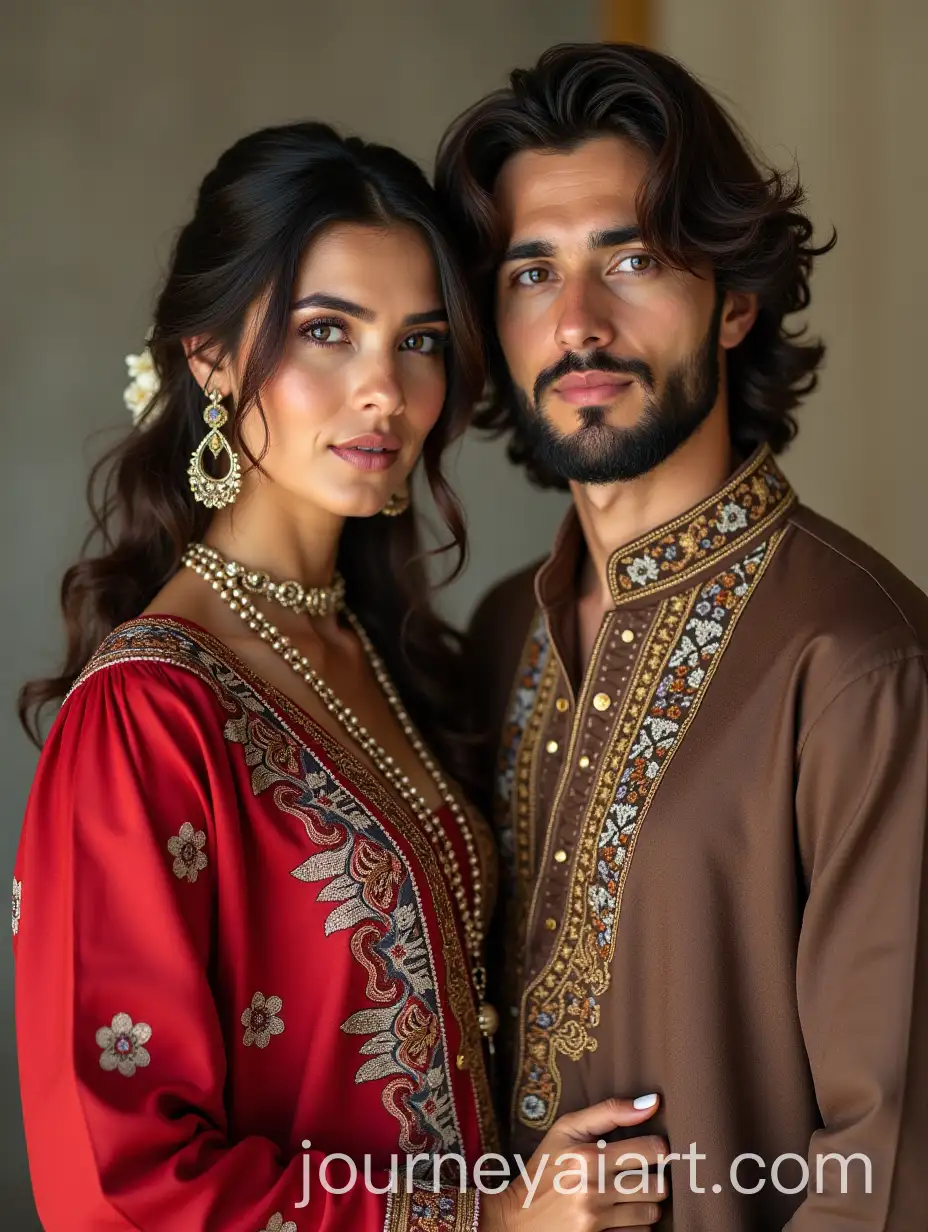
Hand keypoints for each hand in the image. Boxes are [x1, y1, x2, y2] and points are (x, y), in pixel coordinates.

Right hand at [482, 1095, 667, 1230]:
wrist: (516, 1218)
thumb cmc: (545, 1167)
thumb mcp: (566, 1130)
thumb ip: (609, 1111)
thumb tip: (653, 1102)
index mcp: (588, 1156)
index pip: (650, 1150)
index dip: (658, 1148)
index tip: (653, 1148)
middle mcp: (593, 1189)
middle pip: (658, 1185)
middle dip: (655, 1178)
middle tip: (643, 1174)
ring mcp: (596, 1221)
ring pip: (652, 1212)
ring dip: (646, 1203)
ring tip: (632, 1195)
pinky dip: (636, 1226)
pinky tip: (621, 1215)